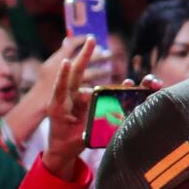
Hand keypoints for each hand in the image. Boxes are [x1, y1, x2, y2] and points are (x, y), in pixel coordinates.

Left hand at [35, 38, 98, 182]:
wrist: (63, 148)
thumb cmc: (67, 143)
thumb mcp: (77, 139)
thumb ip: (91, 130)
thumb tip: (108, 120)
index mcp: (58, 107)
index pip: (60, 90)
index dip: (63, 77)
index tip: (66, 62)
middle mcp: (66, 98)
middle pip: (75, 74)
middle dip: (84, 56)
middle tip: (93, 39)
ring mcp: (75, 96)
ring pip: (86, 78)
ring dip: (95, 64)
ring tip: (102, 54)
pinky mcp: (84, 98)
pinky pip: (98, 88)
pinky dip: (112, 86)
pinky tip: (130, 84)